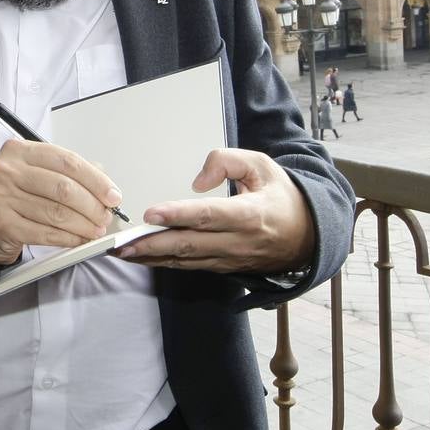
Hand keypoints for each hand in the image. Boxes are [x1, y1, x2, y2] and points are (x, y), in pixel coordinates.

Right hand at [0, 139, 121, 264]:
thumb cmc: (13, 194)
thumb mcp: (37, 172)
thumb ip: (69, 172)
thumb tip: (104, 183)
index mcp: (19, 152)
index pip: (67, 161)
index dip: (95, 180)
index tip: (112, 195)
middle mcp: (7, 171)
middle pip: (63, 188)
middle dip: (92, 205)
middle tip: (105, 216)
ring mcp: (2, 198)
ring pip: (57, 213)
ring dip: (84, 225)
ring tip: (96, 229)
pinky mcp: (4, 224)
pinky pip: (46, 233)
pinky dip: (69, 238)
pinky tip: (79, 238)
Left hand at [114, 148, 313, 272]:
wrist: (308, 235)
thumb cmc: (281, 195)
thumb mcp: (262, 166)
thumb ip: (227, 162)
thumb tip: (196, 182)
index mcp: (250, 214)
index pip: (208, 215)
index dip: (178, 215)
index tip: (151, 214)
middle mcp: (239, 241)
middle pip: (190, 244)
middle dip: (152, 245)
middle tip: (121, 243)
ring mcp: (231, 258)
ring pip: (186, 260)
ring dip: (152, 257)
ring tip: (121, 252)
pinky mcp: (224, 267)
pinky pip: (190, 266)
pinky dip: (164, 263)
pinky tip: (142, 258)